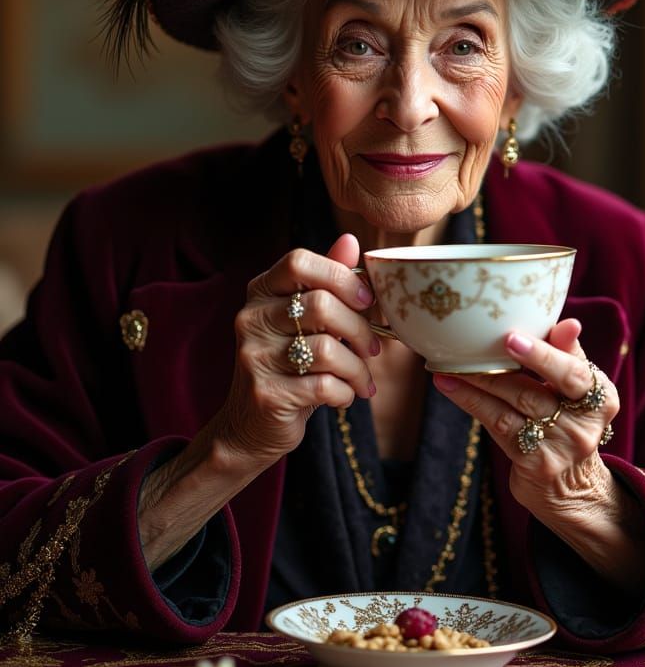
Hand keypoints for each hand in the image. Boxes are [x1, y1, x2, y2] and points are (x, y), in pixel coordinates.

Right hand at [210, 233, 380, 477]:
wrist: (249, 426)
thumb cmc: (288, 364)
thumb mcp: (305, 320)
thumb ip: (327, 281)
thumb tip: (350, 241)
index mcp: (260, 291)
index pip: (298, 262)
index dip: (340, 275)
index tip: (366, 300)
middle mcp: (251, 318)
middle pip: (321, 304)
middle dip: (360, 328)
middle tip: (373, 347)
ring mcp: (254, 356)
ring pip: (327, 349)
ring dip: (357, 368)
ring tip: (362, 379)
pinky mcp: (266, 394)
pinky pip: (324, 386)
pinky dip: (345, 393)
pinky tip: (345, 396)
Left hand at [434, 321, 644, 593]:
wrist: (571, 484)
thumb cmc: (567, 416)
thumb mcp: (575, 386)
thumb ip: (568, 352)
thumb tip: (569, 323)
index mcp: (601, 397)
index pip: (573, 373)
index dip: (542, 355)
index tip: (511, 338)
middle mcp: (585, 426)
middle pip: (534, 393)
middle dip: (497, 372)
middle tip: (466, 353)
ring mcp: (560, 449)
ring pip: (510, 410)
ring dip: (475, 386)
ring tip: (447, 367)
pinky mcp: (535, 465)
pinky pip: (498, 428)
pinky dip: (471, 404)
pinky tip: (450, 387)